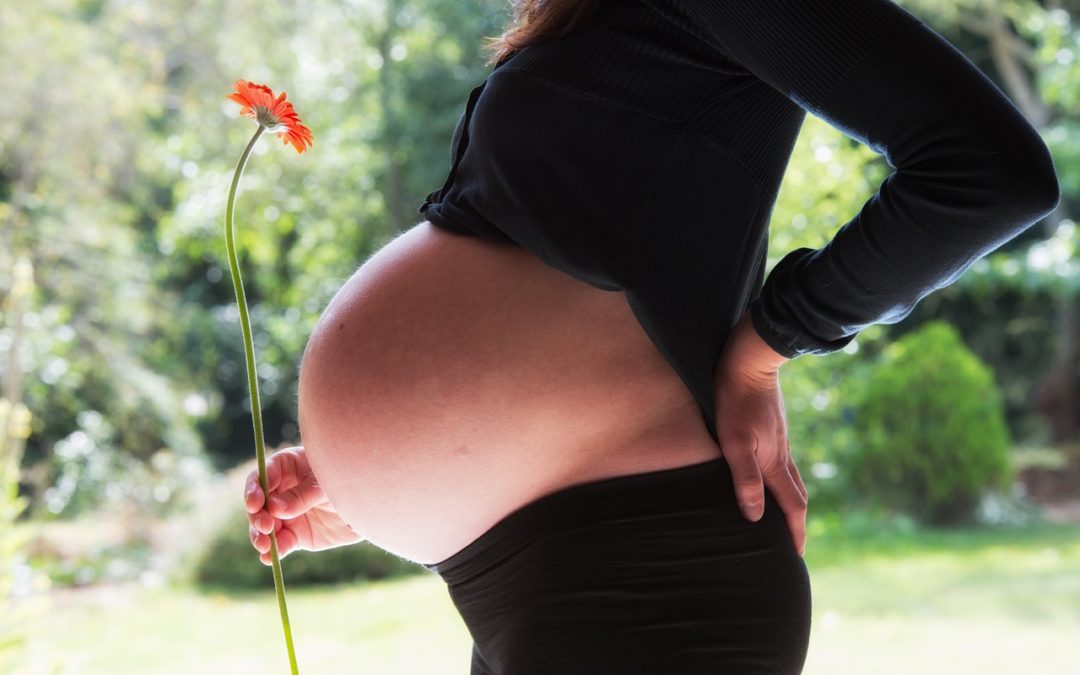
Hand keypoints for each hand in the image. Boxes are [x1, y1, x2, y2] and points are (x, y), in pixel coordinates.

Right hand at [244, 446, 363, 564]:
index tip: (256, 502)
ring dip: (259, 536)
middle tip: (265, 525)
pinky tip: (268, 558)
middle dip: (257, 515)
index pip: (263, 475)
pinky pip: (280, 544)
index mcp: (288, 467)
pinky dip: (273, 552)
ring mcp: (287, 515)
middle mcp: (282, 491)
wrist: (373, 505)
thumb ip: (302, 496)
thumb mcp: (327, 484)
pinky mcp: (296, 535)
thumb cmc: (350, 481)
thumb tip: (274, 508)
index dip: (255, 489)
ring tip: (264, 544)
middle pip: (258, 503)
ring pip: (264, 526)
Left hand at [713, 310, 807, 555]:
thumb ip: (745, 479)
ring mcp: (779, 438)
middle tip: (793, 543)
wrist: (749, 360)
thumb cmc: (735, 400)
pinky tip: (769, 475)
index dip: (794, 531)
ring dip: (789, 500)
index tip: (795, 555)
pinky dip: (780, 479)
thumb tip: (757, 517)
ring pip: (789, 476)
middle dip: (796, 521)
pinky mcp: (772, 426)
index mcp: (775, 461)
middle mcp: (782, 453)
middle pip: (796, 493)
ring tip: (782, 515)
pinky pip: (781, 461)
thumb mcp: (734, 442)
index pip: (791, 505)